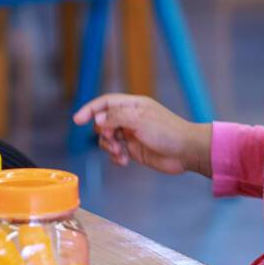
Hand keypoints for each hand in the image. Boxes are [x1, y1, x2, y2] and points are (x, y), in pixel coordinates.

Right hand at [72, 94, 210, 176]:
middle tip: (113, 141)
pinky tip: (124, 161)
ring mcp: (132, 134)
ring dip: (110, 148)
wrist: (186, 152)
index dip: (90, 109)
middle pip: (104, 122)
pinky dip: (116, 157)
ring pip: (108, 139)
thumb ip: (117, 117)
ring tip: (122, 154)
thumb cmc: (168, 132)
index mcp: (133, 105)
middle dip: (103, 133)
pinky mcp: (134, 150)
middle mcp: (131, 118)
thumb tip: (98, 118)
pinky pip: (116, 152)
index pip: (105, 103)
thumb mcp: (140, 121)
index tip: (77, 120)